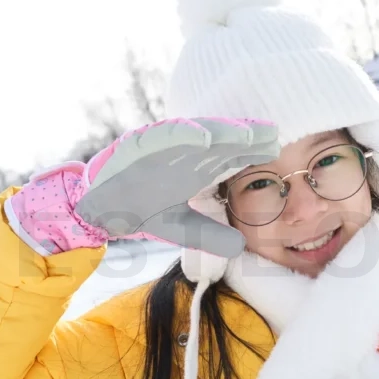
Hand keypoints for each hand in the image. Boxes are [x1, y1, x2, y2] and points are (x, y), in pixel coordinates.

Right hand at [74, 117, 279, 256]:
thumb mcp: (182, 228)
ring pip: (198, 133)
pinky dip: (183, 134)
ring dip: (222, 131)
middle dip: (247, 137)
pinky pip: (164, 135)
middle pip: (222, 141)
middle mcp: (184, 153)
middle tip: (274, 134)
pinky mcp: (140, 142)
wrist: (100, 209)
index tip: (278, 152)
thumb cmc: (142, 210)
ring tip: (247, 132)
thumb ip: (210, 236)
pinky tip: (203, 137)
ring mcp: (163, 144)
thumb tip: (242, 246)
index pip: (231, 157)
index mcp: (197, 168)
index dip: (253, 153)